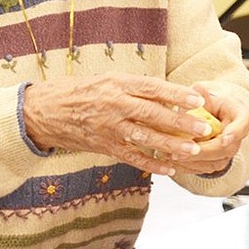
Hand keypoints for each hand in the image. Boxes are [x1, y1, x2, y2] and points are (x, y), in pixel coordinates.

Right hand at [22, 74, 217, 174]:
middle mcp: (114, 106)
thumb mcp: (108, 79)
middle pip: (153, 114)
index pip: (152, 88)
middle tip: (203, 128)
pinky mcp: (105, 146)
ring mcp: (110, 128)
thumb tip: (170, 94)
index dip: (176, 94)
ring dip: (171, 146)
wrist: (45, 111)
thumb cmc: (81, 91)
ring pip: (146, 138)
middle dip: (181, 122)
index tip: (197, 99)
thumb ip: (136, 87)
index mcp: (117, 84)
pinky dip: (152, 164)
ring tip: (193, 150)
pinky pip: (132, 157)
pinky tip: (170, 169)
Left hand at [168, 84, 248, 175]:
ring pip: (212, 162)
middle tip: (180, 151)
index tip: (224, 138)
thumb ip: (202, 95)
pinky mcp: (217, 163)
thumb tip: (196, 91)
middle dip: (201, 152)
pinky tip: (170, 162)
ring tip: (169, 156)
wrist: (216, 115)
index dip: (235, 133)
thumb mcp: (208, 95)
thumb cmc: (213, 103)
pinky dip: (186, 167)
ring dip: (190, 162)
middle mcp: (238, 137)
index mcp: (242, 116)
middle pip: (224, 149)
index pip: (243, 125)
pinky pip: (203, 169)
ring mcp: (229, 153)